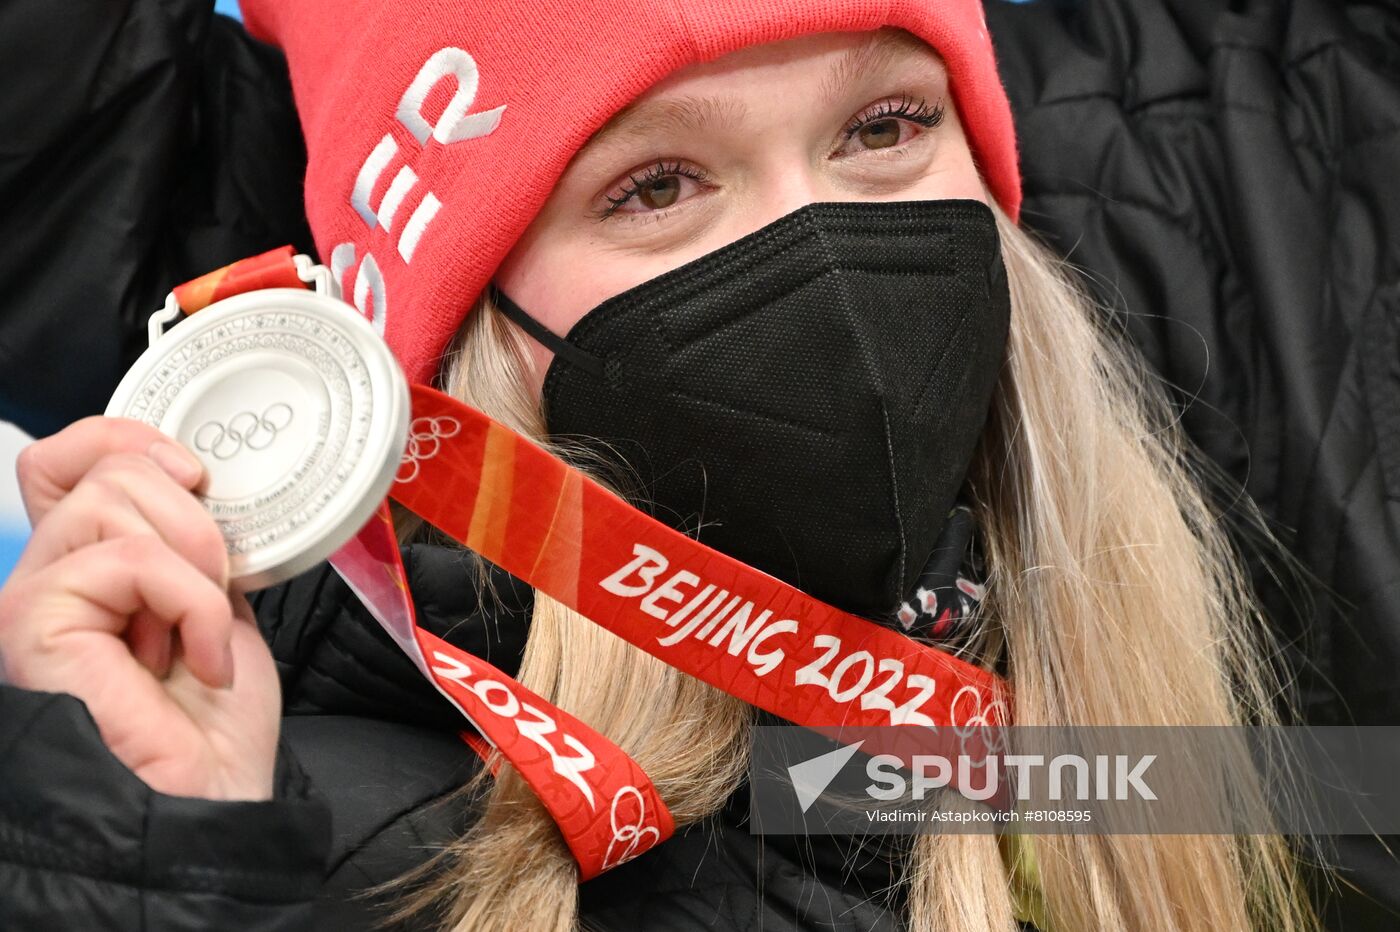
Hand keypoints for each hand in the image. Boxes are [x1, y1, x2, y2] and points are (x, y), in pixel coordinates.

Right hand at [0, 417, 279, 800]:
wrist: (208, 803)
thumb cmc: (211, 729)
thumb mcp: (216, 605)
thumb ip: (191, 545)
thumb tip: (200, 488)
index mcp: (88, 567)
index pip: (68, 458)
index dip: (130, 440)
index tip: (196, 477)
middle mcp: (47, 576)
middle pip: (103, 467)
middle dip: (191, 516)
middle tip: (213, 590)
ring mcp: (32, 597)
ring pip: (113, 497)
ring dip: (194, 562)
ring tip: (200, 633)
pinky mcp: (32, 620)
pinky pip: (130, 557)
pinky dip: (190, 602)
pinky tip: (196, 659)